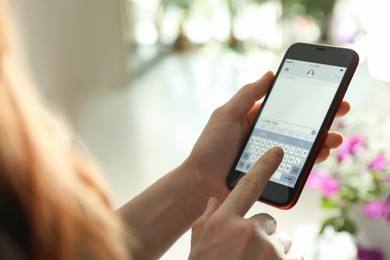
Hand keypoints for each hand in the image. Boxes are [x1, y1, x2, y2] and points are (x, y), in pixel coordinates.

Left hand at [184, 71, 350, 201]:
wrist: (202, 182)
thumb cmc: (210, 147)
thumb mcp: (226, 114)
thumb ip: (248, 94)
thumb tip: (270, 73)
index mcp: (256, 119)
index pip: (286, 106)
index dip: (306, 99)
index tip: (327, 91)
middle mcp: (267, 136)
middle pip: (300, 124)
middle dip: (322, 117)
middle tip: (341, 109)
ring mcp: (272, 155)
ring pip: (304, 144)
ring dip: (323, 138)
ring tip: (334, 136)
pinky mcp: (275, 174)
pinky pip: (298, 165)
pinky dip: (313, 159)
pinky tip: (321, 154)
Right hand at [189, 148, 301, 259]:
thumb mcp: (198, 245)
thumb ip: (205, 219)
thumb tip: (213, 199)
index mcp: (223, 221)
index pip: (248, 186)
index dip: (264, 167)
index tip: (277, 152)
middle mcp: (247, 230)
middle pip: (267, 220)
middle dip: (261, 234)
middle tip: (246, 252)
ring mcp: (267, 249)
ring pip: (280, 241)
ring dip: (271, 251)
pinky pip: (288, 257)